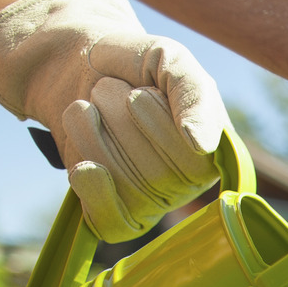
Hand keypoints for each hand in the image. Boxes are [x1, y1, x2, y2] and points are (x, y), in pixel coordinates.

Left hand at [0, 0, 226, 241]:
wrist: (75, 65)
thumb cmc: (132, 64)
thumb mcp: (170, 61)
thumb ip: (194, 94)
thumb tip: (202, 146)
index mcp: (212, 150)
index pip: (195, 166)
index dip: (159, 131)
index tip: (138, 92)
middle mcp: (187, 184)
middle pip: (159, 180)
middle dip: (121, 124)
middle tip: (106, 90)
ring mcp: (150, 202)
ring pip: (130, 193)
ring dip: (95, 140)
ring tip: (85, 107)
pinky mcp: (113, 213)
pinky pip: (112, 225)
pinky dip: (94, 193)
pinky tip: (83, 166)